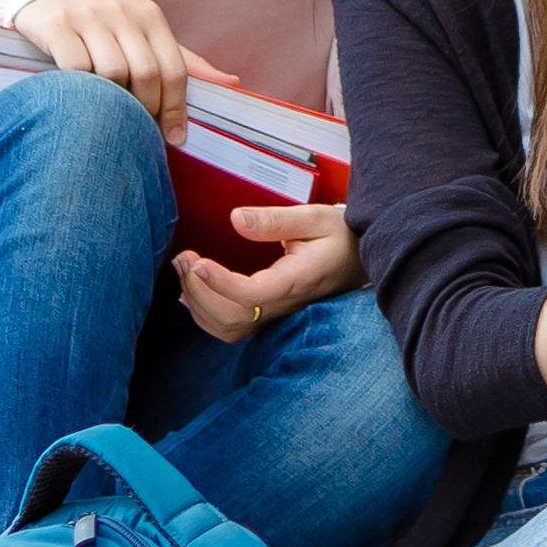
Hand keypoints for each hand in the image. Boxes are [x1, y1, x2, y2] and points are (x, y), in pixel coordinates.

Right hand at [13, 0, 232, 141]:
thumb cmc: (105, 21)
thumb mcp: (146, 31)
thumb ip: (184, 59)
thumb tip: (231, 83)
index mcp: (150, 15)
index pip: (175, 68)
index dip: (176, 107)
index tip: (175, 137)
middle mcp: (122, 11)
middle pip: (146, 73)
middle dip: (145, 109)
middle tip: (137, 128)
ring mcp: (87, 16)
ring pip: (112, 72)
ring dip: (112, 100)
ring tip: (108, 111)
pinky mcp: (56, 26)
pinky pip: (75, 67)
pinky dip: (80, 87)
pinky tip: (78, 95)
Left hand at [171, 204, 358, 342]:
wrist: (361, 259)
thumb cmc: (340, 237)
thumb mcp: (314, 217)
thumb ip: (275, 220)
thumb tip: (236, 219)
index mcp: (298, 279)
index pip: (254, 295)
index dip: (221, 284)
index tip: (199, 262)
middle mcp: (286, 303)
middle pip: (233, 317)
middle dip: (199, 291)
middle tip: (185, 258)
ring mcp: (277, 313)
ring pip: (228, 328)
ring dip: (198, 303)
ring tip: (185, 268)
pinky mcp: (269, 314)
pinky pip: (232, 328)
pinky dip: (205, 314)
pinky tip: (192, 291)